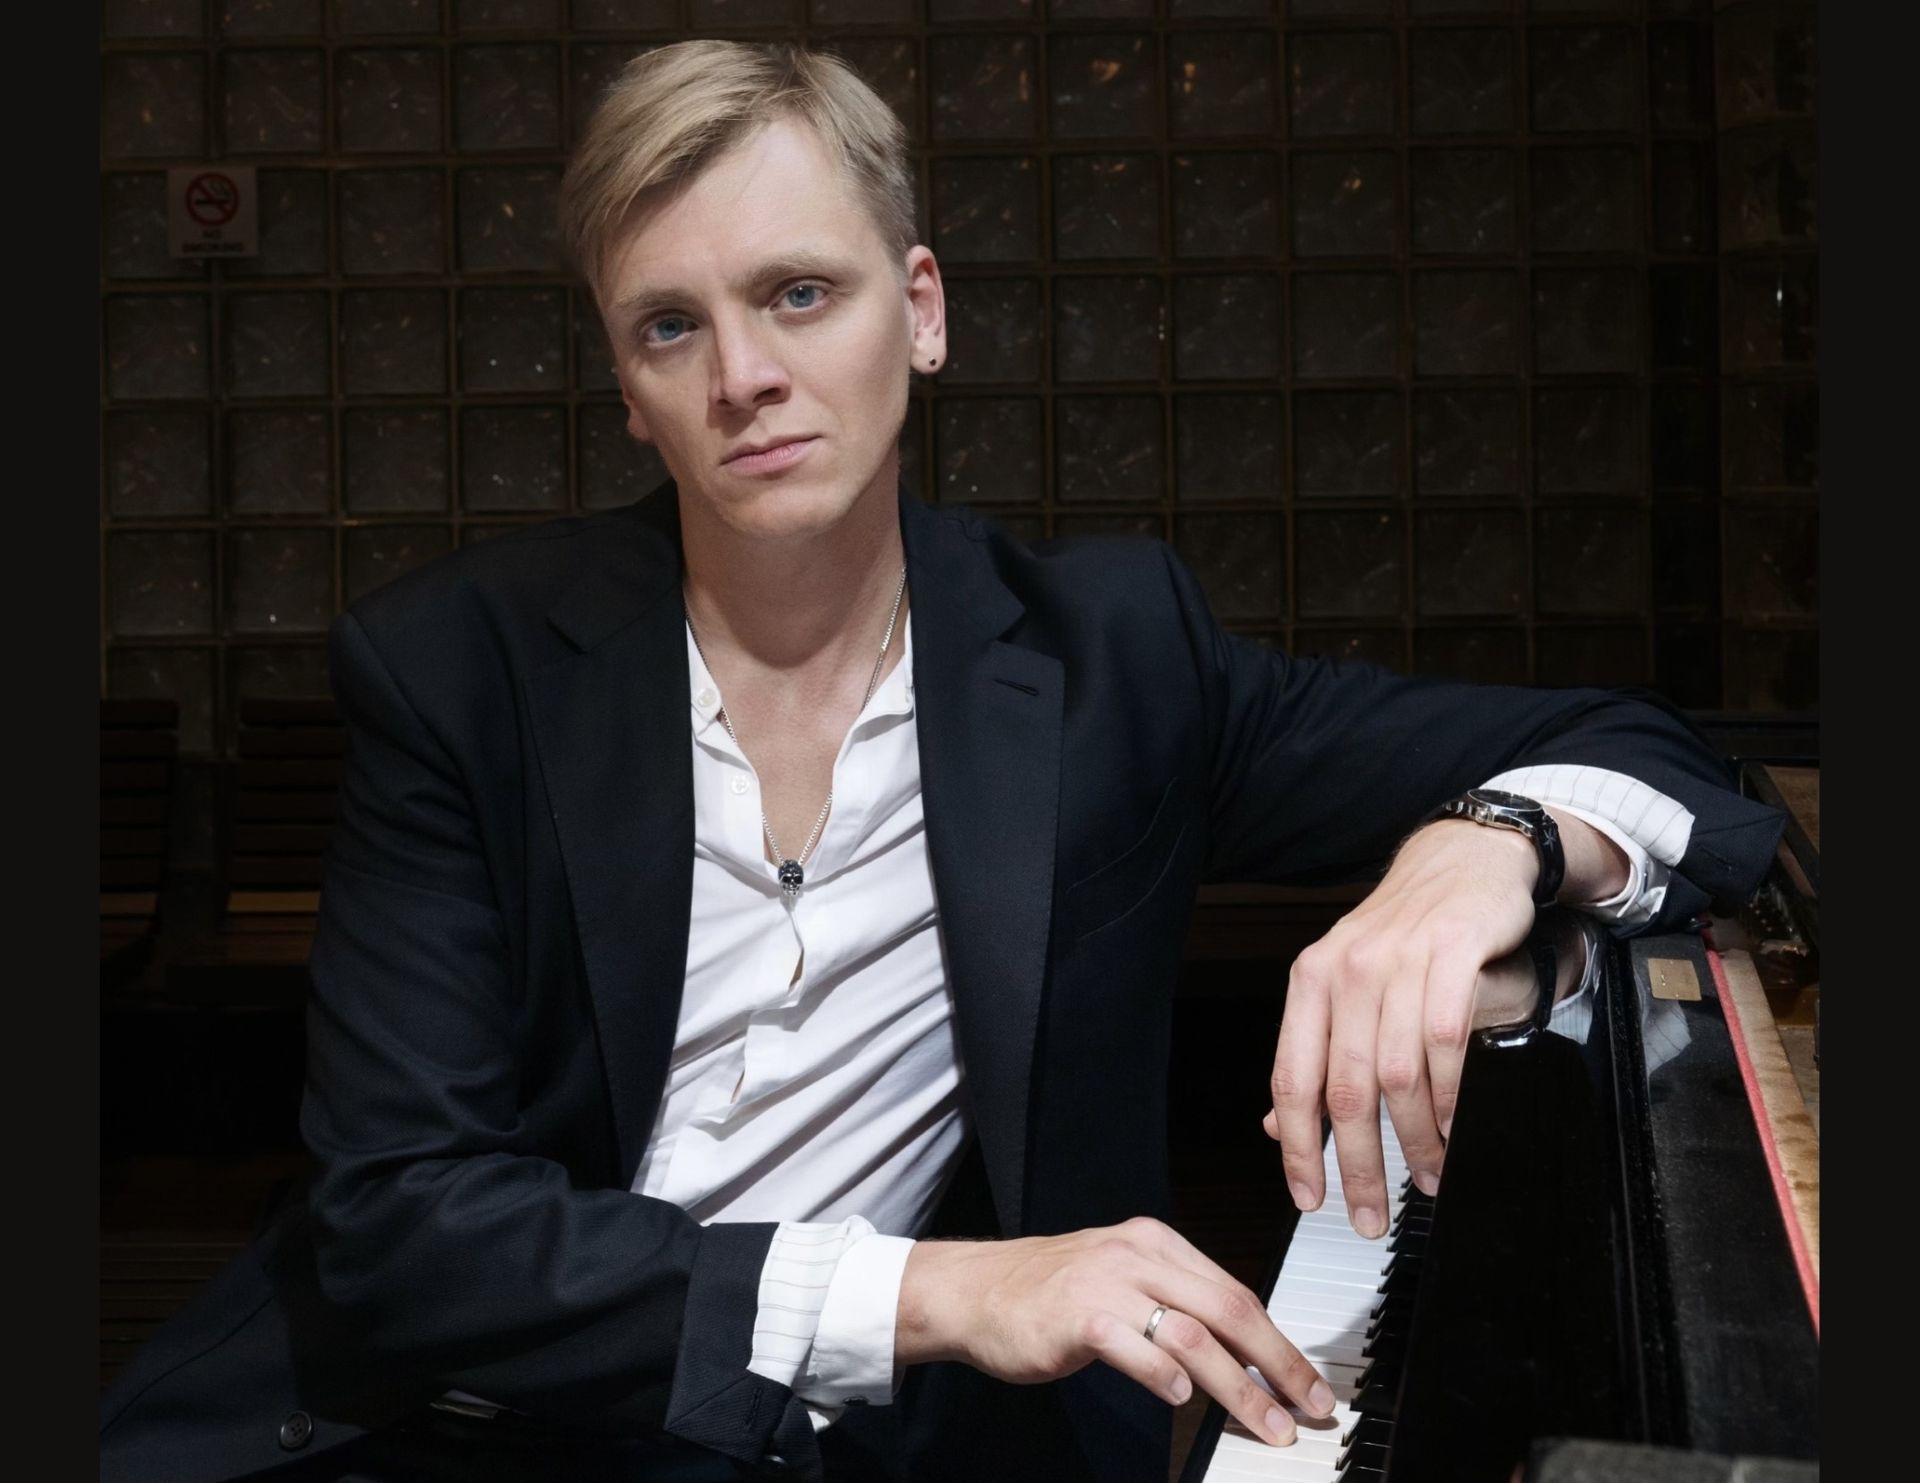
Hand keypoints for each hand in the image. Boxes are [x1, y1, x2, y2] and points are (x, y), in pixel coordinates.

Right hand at [895, 1217, 1335, 1446]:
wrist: (976, 1290)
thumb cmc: (1050, 1293)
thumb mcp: (1122, 1280)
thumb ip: (1174, 1303)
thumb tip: (1240, 1352)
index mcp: (1157, 1243)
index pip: (1236, 1291)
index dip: (1279, 1342)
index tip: (1308, 1383)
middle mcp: (1138, 1254)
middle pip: (1229, 1309)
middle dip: (1278, 1364)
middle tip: (1309, 1406)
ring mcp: (1107, 1282)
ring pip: (1193, 1334)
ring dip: (1239, 1387)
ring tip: (1266, 1423)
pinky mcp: (1077, 1315)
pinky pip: (1136, 1347)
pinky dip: (1166, 1376)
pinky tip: (1182, 1399)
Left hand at [1263, 817, 1540, 1237]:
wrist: (1461, 860)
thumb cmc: (1402, 929)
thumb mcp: (1343, 983)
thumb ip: (1314, 1052)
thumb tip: (1277, 1124)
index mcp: (1310, 981)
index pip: (1292, 1079)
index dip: (1298, 1148)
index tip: (1308, 1197)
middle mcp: (1346, 971)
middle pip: (1345, 1090)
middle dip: (1358, 1165)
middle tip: (1371, 1214)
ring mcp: (1398, 961)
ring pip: (1399, 1076)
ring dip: (1415, 1141)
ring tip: (1426, 1177)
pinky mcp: (1451, 954)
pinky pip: (1448, 1043)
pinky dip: (1452, 1098)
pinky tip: (1455, 1128)